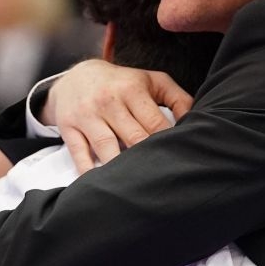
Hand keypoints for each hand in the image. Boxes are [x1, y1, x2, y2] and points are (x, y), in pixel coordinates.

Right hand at [42, 59, 193, 171]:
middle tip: (163, 180)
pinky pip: (80, 155)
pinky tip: (102, 186)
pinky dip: (89, 172)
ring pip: (107, 149)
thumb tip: (195, 123)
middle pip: (134, 139)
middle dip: (149, 160)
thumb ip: (178, 99)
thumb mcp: (152, 81)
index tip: (179, 161)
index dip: (168, 144)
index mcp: (133, 89)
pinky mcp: (69, 128)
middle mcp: (109, 101)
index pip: (156, 124)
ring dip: (121, 170)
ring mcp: (87, 115)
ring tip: (136, 188)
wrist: (75, 77)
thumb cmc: (123, 84)